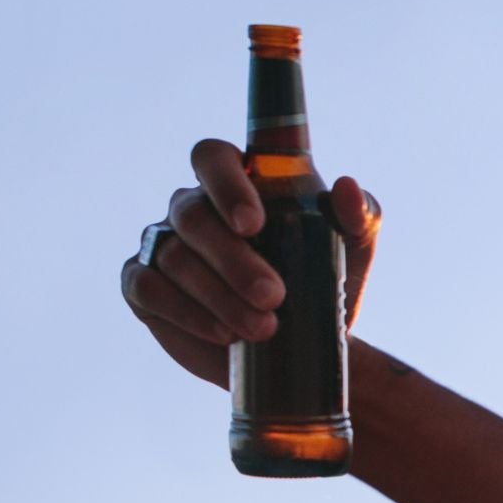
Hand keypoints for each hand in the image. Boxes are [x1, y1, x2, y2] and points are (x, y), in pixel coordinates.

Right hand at [119, 138, 380, 388]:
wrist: (306, 344)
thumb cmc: (324, 281)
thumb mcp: (352, 249)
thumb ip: (357, 214)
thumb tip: (347, 187)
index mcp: (237, 182)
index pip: (212, 158)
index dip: (226, 184)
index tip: (254, 224)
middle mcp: (192, 206)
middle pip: (193, 215)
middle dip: (233, 260)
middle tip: (274, 296)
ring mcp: (163, 244)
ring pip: (175, 257)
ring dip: (219, 296)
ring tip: (263, 328)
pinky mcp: (145, 286)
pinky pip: (149, 289)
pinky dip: (187, 313)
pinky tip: (223, 334)